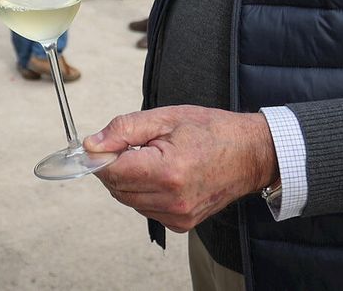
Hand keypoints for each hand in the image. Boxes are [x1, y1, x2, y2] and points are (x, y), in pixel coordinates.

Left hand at [83, 106, 277, 232]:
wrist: (250, 154)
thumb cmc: (213, 131)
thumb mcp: (166, 117)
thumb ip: (124, 130)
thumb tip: (92, 145)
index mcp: (168, 171)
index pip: (113, 171)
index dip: (101, 156)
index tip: (102, 145)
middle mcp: (173, 200)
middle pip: (117, 189)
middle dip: (115, 167)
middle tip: (130, 146)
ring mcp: (179, 216)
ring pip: (129, 201)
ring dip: (130, 180)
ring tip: (152, 158)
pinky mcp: (182, 224)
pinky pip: (146, 209)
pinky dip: (144, 193)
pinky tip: (162, 175)